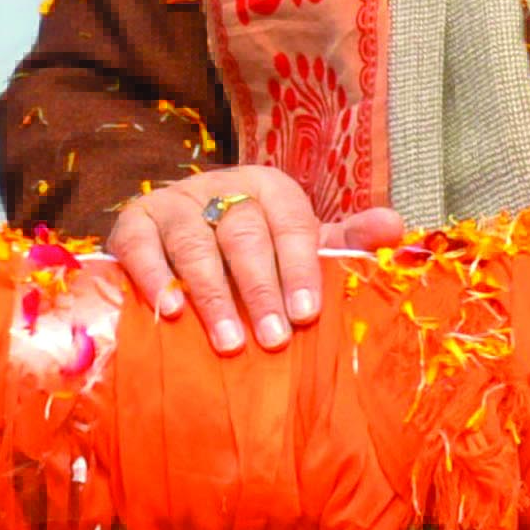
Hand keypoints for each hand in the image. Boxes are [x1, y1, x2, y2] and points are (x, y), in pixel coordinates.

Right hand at [103, 163, 403, 354]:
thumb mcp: (301, 243)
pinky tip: (170, 311)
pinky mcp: (132, 223)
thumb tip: (397, 228)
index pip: (291, 224)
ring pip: (194, 243)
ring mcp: (174, 203)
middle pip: (243, 234)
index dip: (300, 270)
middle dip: (260, 290)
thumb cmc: (255, 250)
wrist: (178, 235)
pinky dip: (155, 278)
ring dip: (212, 295)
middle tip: (274, 339)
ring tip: (229, 342)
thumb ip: (346, 239)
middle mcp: (221, 187)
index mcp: (270, 188)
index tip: (307, 315)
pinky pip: (139, 247)